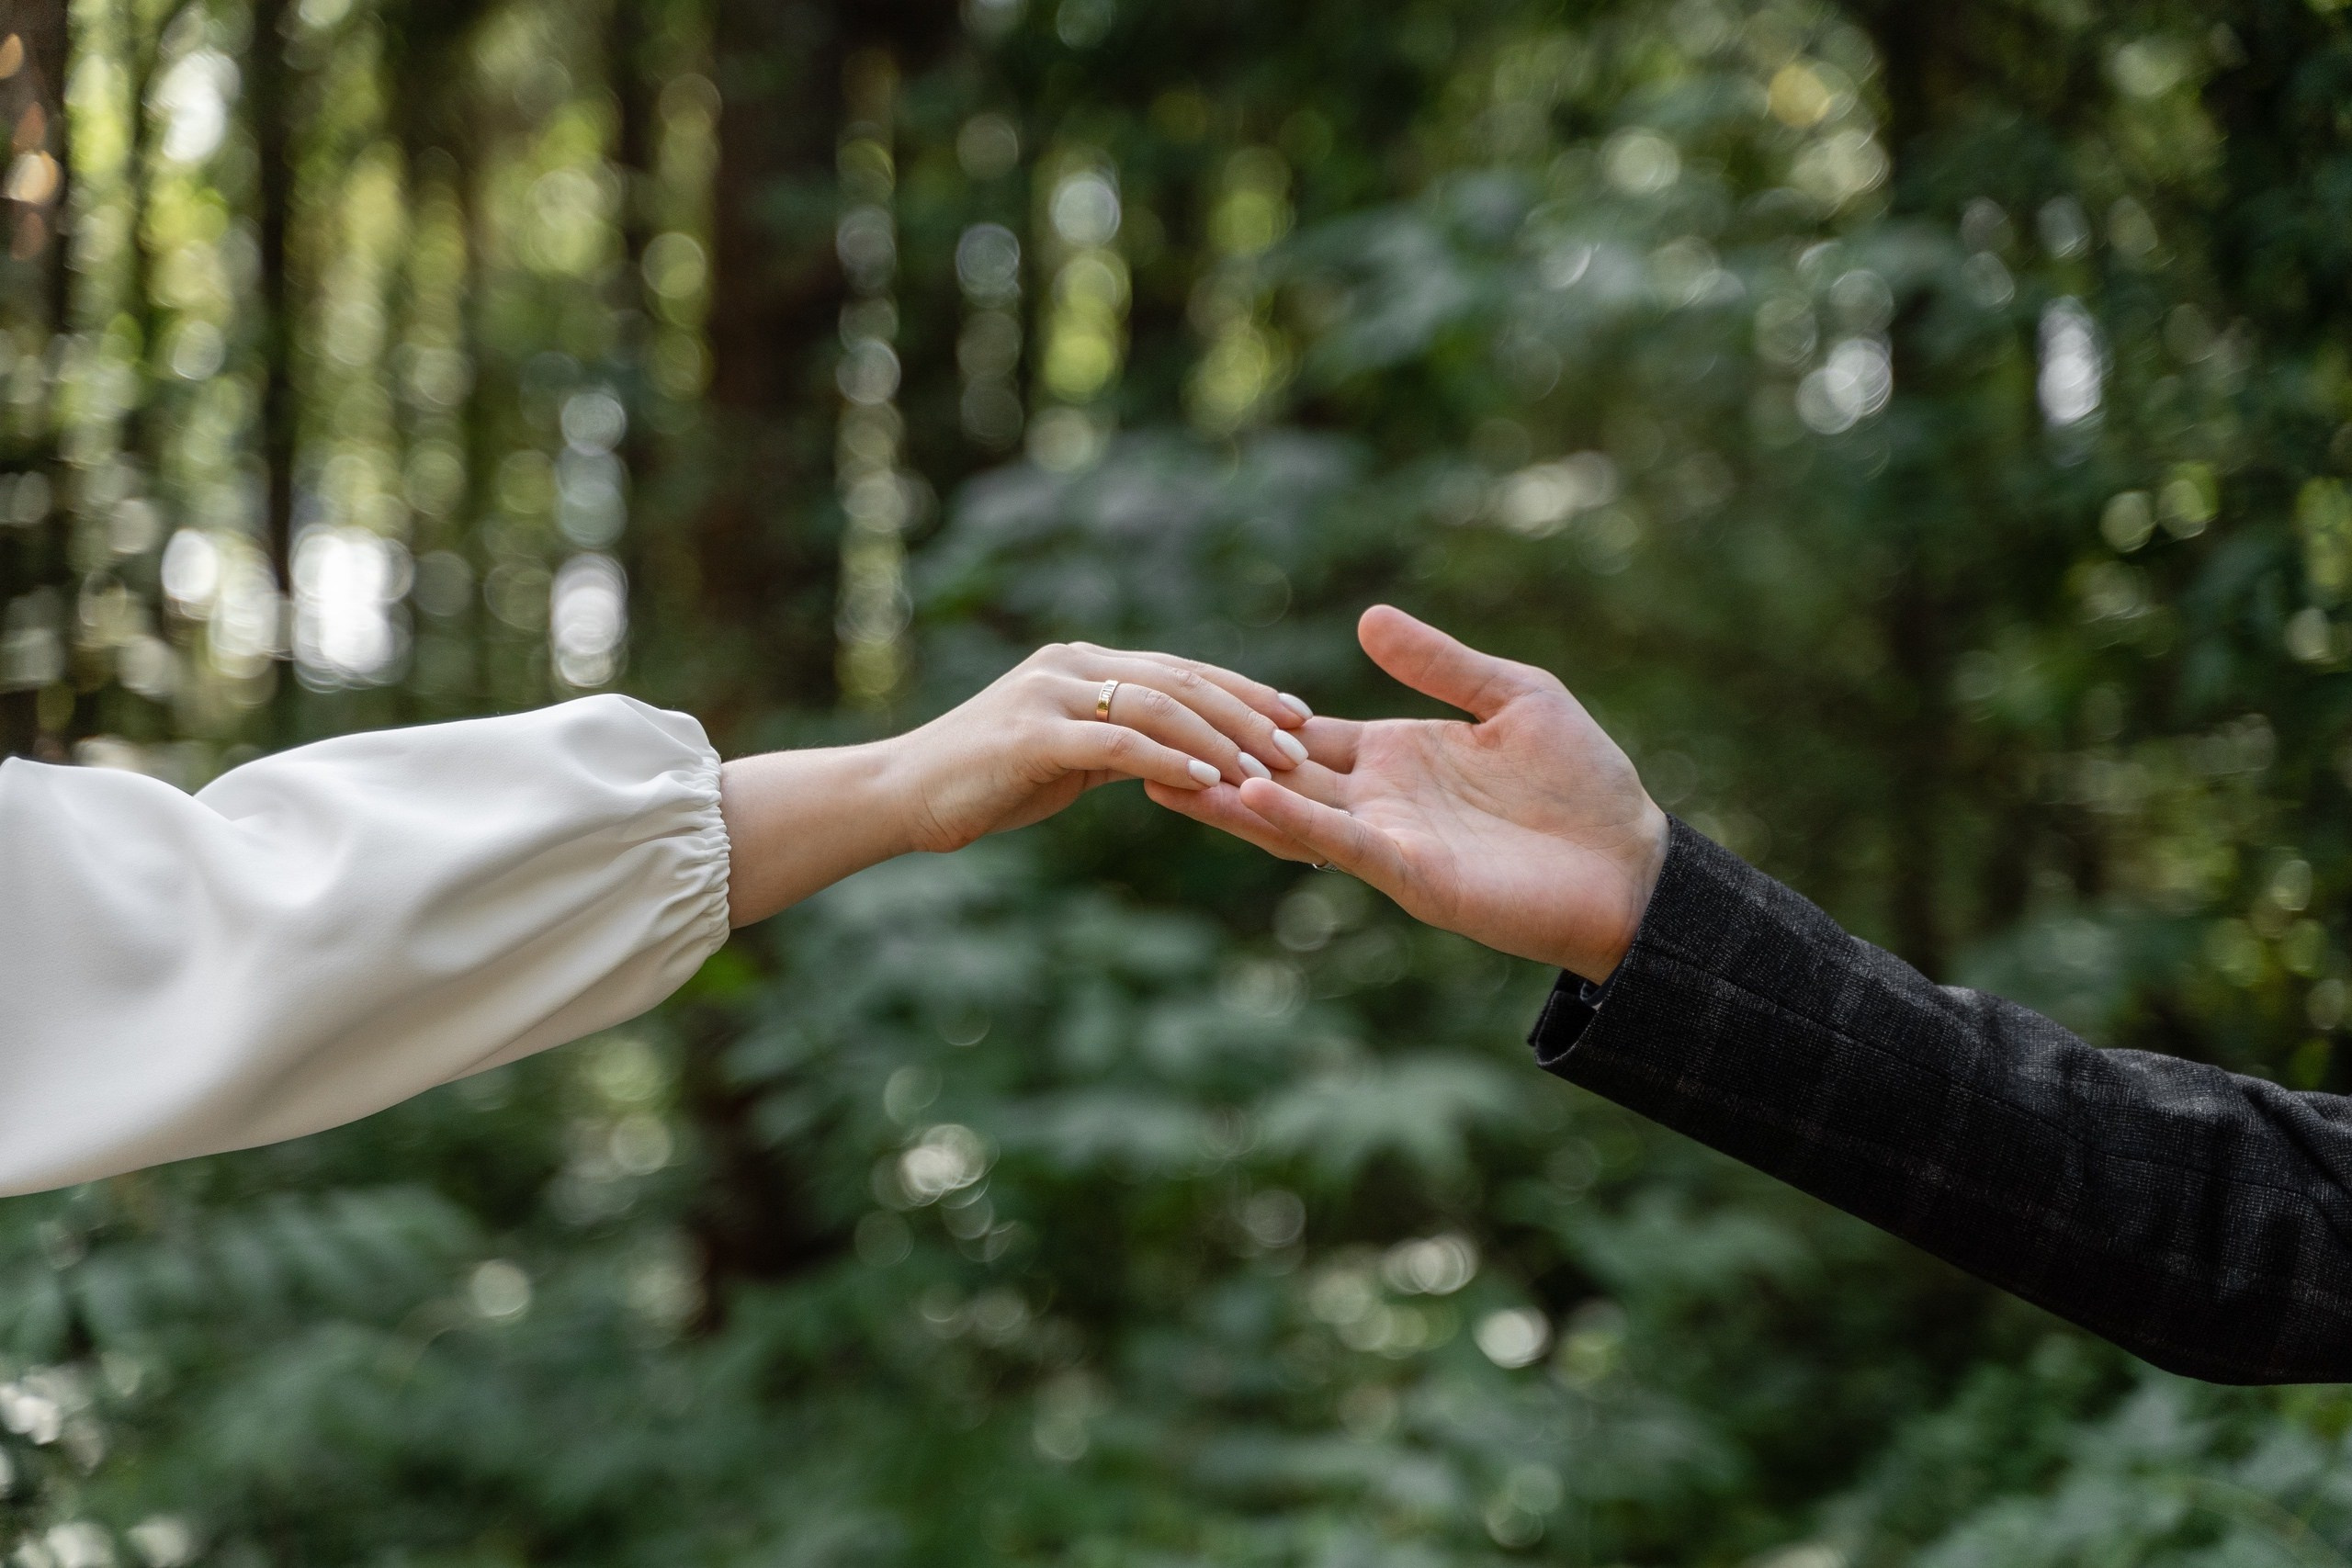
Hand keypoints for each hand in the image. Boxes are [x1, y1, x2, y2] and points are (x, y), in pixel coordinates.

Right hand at [880, 641, 1311, 852]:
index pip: (1181, 669)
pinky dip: (1170, 759)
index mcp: (1081, 663)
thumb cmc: (985, 783)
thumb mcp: (1065, 757)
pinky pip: (1119, 742)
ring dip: (1220, 737)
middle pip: (1181, 679)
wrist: (904, 795)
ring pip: (1158, 704)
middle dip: (1248, 711)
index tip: (1297, 715)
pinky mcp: (1033, 734)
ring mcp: (1049, 693)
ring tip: (1268, 768)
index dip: (1244, 689)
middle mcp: (1070, 664)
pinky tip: (1210, 781)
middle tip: (1300, 743)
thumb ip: (1117, 743)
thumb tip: (1180, 758)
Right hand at [1144, 607, 1668, 981]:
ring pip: (1293, 816)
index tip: (1182, 694)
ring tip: (1166, 775)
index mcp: (1394, 757)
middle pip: (1278, 776)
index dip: (1247, 715)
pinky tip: (1252, 797)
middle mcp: (1379, 802)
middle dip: (1215, 761)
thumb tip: (1367, 617)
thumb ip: (1438, 663)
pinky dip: (1296, 821)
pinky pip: (1343, 844)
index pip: (1302, 734)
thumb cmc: (1583, 784)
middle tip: (1138, 739)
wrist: (1631, 864)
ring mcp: (1391, 842)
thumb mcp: (1513, 697)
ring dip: (1233, 799)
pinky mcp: (1415, 875)